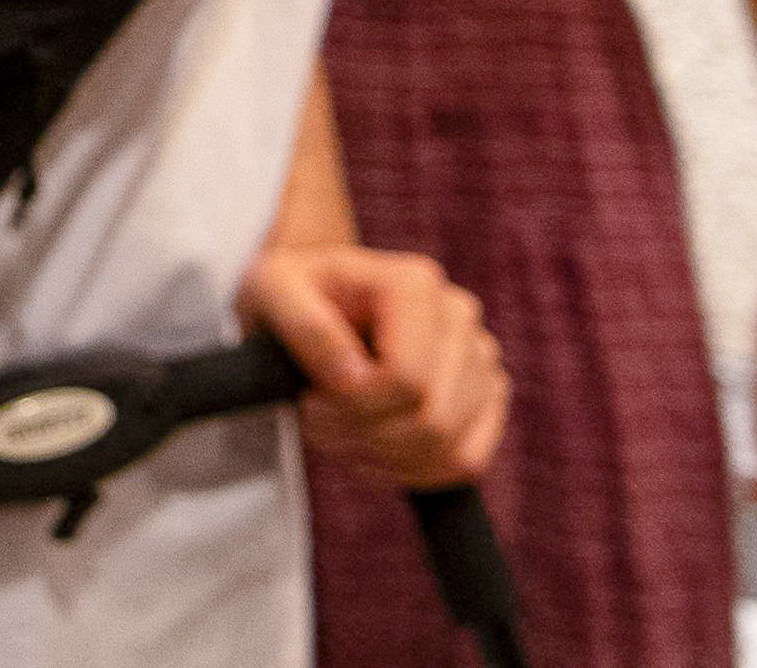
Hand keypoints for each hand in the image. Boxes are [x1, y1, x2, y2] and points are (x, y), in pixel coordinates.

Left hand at [242, 242, 508, 488]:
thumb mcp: (271, 291)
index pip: (407, 379)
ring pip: (450, 448)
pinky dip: (414, 472)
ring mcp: (479, 357)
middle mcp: (459, 315)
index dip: (353, 407)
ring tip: (338, 434)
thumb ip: (305, 326)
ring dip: (383, 458)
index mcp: (415, 284)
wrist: (310, 297)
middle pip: (431, 420)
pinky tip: (371, 450)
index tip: (308, 402)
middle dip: (364, 437)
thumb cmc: (290, 292)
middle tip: (315, 423)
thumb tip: (351, 378)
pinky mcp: (484, 396)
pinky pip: (466, 461)